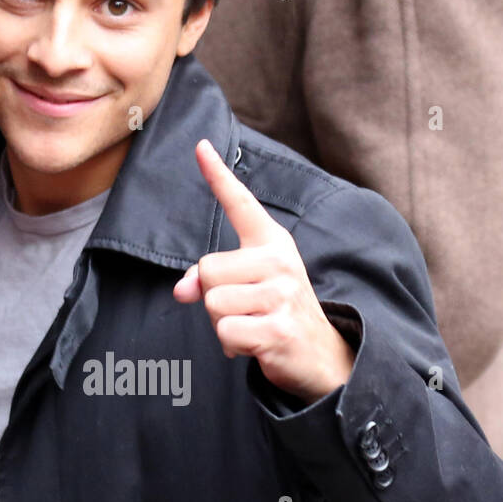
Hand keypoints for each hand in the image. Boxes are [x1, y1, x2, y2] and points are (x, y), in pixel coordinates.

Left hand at [173, 139, 356, 403]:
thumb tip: (182, 290)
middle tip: (244, 310)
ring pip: (213, 302)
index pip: (240, 203)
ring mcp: (281, 294)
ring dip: (222, 324)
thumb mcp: (248, 287)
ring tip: (251, 326)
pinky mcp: (279, 329)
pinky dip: (231, 347)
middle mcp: (279, 260)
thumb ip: (212, 279)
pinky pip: (225, 333)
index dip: (217, 175)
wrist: (321, 355)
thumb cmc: (276, 314)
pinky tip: (254, 345)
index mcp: (272, 242)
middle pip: (207, 269)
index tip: (200, 146)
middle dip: (213, 296)